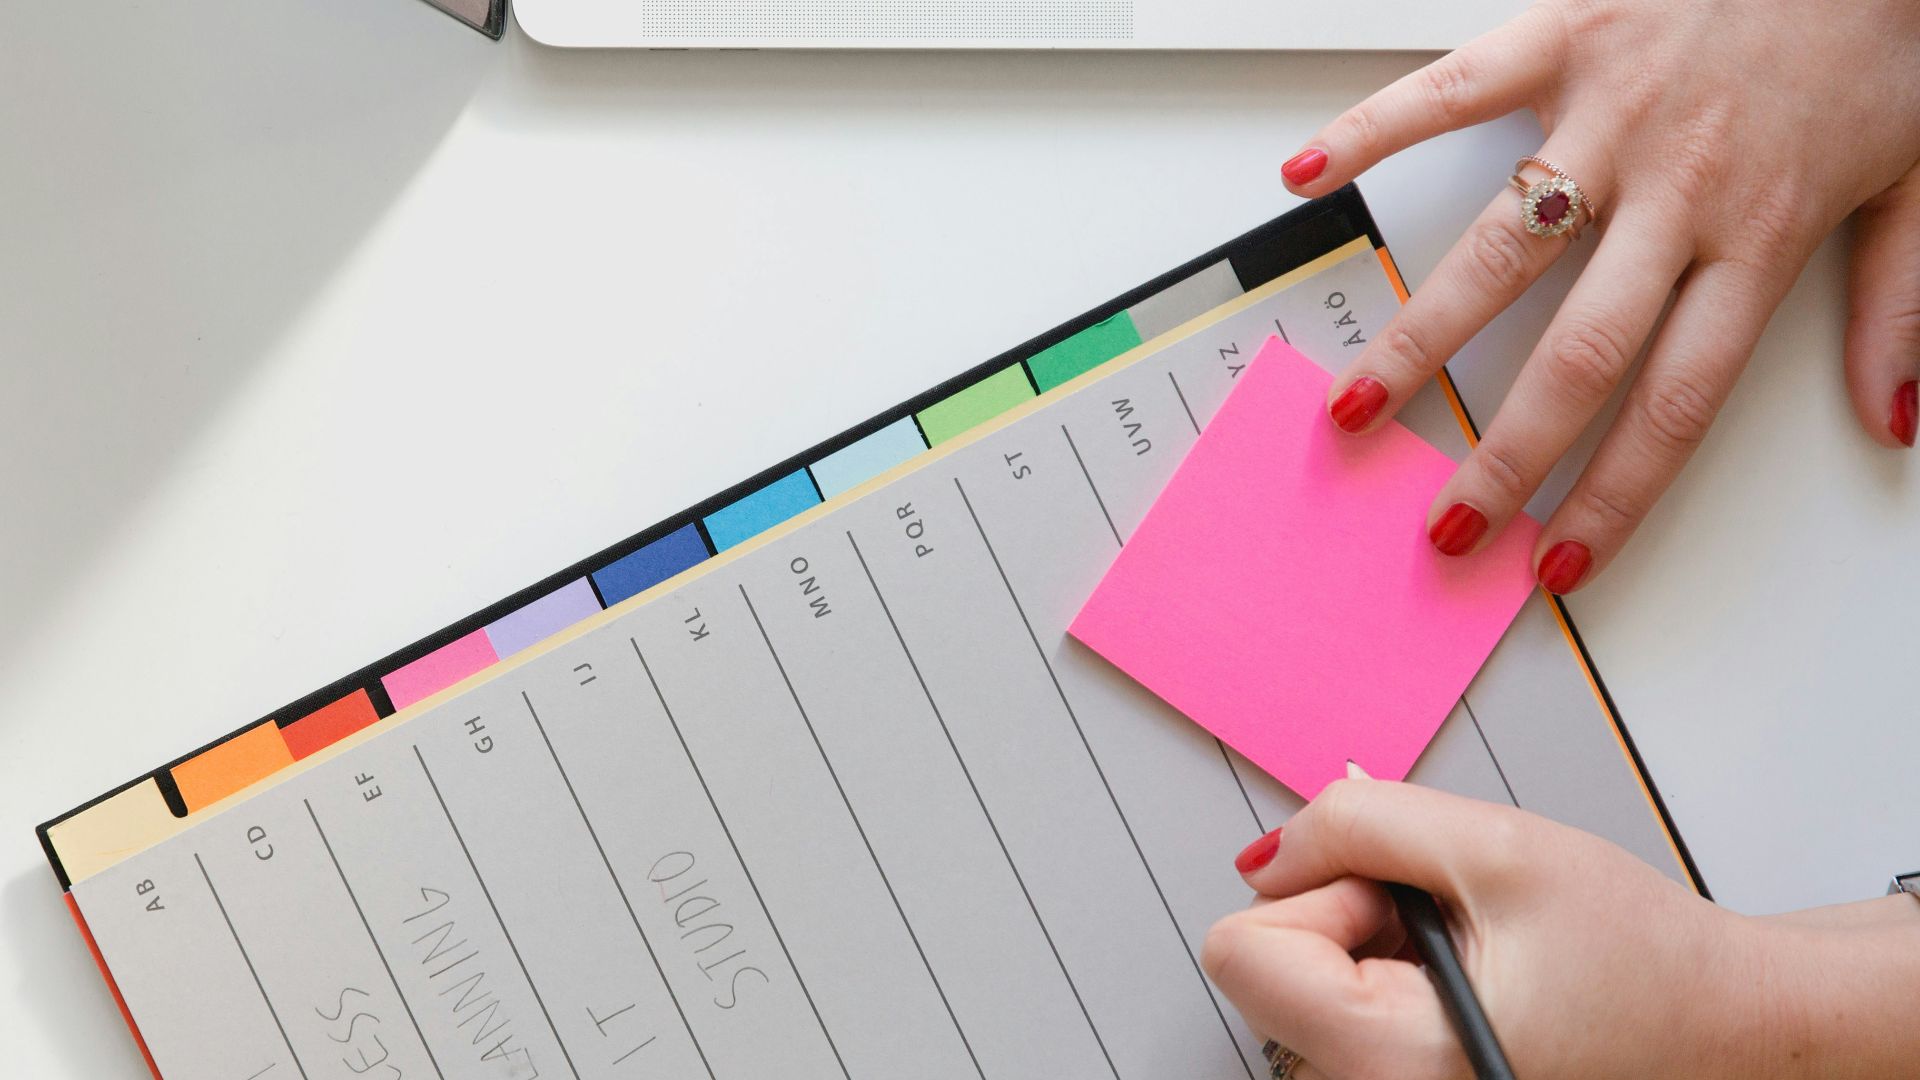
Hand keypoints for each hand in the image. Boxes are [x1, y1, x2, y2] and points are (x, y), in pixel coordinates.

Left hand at [1202, 779, 1919, 1078]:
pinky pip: (1334, 1008)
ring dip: (1368, 945)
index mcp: (1392, 1062)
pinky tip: (1463, 976)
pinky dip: (1383, 974)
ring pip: (1299, 982)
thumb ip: (1359, 826)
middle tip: (1451, 924)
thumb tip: (1268, 853)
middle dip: (1345, 916)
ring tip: (1472, 954)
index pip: (1241, 951)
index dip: (1315, 895)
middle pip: (1264, 966)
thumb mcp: (1496, 847)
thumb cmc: (1638, 956)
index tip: (1402, 898)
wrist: (1724, 1025)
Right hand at [1280, 0, 1919, 592]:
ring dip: (1419, 338)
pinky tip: (1307, 177)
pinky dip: (1371, 131)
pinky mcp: (1568, 36)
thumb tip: (1892, 417)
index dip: (1612, 495)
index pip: (1675, 401)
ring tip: (1356, 407)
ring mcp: (1609, 115)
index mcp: (1760, 234)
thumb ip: (1902, 306)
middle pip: (1576, 353)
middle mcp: (1676, 189)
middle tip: (1445, 519)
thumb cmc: (1887, 35)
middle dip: (1502, 454)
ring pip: (1498, 250)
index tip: (1556, 559)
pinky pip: (1451, 90)